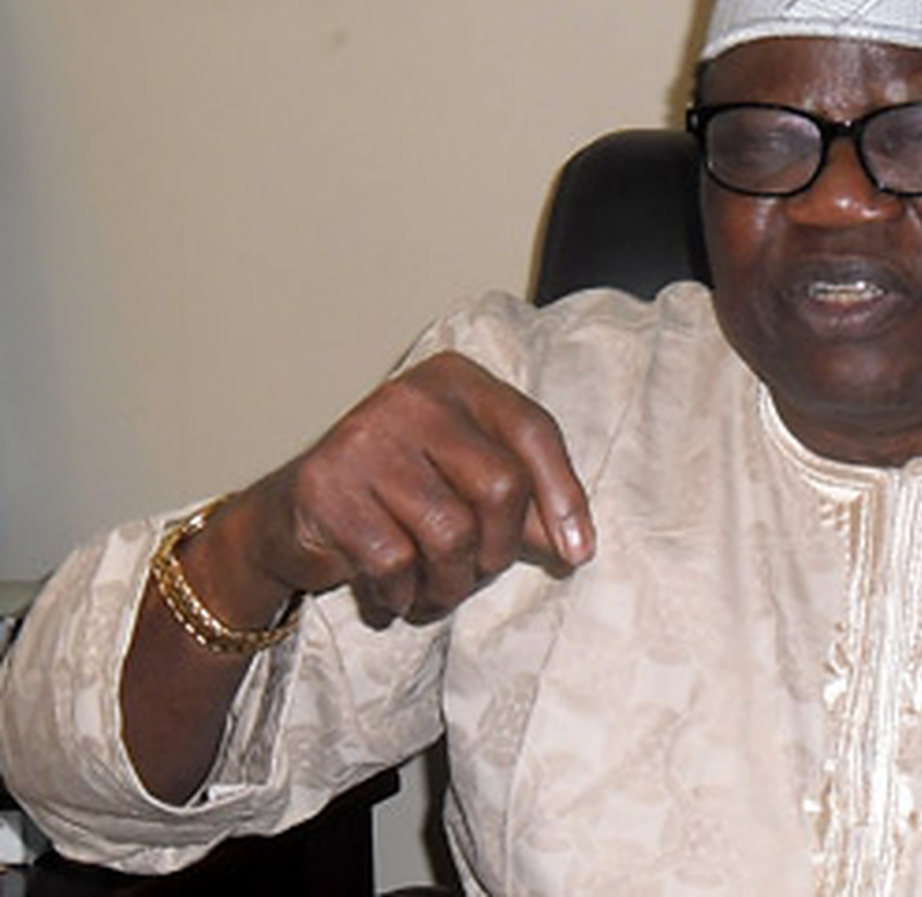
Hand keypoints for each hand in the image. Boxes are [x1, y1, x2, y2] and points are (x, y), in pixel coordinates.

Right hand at [211, 352, 593, 624]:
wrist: (287, 520)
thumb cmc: (397, 500)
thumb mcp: (465, 486)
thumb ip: (522, 504)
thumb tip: (574, 545)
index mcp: (455, 380)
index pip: (532, 430)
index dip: (563, 496)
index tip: (576, 553)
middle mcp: (411, 396)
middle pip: (501, 486)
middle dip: (498, 552)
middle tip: (475, 575)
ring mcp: (365, 438)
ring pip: (452, 534)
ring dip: (451, 586)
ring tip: (434, 594)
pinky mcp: (327, 487)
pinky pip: (396, 563)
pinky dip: (403, 596)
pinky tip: (392, 597)